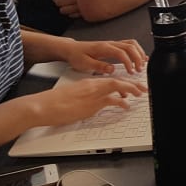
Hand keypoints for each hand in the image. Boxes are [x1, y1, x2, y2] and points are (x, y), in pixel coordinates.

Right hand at [32, 77, 146, 127]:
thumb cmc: (53, 103)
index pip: (110, 80)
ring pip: (117, 87)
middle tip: (143, 88)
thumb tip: (91, 104)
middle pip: (118, 81)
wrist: (43, 105)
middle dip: (133, 84)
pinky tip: (125, 105)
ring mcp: (92, 94)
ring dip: (131, 90)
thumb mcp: (72, 95)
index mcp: (88, 83)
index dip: (123, 82)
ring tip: (140, 94)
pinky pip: (111, 100)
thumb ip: (84, 97)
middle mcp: (92, 86)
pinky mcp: (91, 104)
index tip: (131, 86)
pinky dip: (121, 102)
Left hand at [51, 0, 80, 18]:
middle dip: (57, 1)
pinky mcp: (84, 13)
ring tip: (65, 6)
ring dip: (63, 8)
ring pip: (63, 10)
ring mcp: (80, 7)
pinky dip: (71, 13)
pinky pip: (72, 15)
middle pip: (58, 2)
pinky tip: (73, 10)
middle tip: (58, 0)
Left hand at [57, 37, 147, 74]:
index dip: (129, 62)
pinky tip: (140, 57)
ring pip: (132, 44)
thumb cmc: (77, 56)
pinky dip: (137, 51)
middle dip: (138, 58)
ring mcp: (112, 44)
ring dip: (139, 53)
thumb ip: (98, 66)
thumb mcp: (84, 64)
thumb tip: (112, 69)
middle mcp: (110, 44)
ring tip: (141, 64)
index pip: (121, 52)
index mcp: (104, 48)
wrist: (71, 49)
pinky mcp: (113, 46)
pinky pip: (129, 45)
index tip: (131, 71)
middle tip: (139, 69)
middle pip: (130, 47)